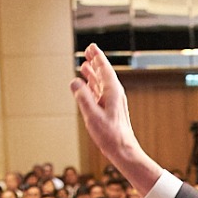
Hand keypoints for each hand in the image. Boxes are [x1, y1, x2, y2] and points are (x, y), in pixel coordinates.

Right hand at [71, 45, 161, 193]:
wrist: (123, 151)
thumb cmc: (110, 135)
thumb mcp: (93, 116)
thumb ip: (83, 98)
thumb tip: (74, 82)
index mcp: (113, 92)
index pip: (104, 69)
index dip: (97, 57)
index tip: (91, 47)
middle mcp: (114, 95)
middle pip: (103, 73)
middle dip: (95, 62)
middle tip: (88, 50)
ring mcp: (112, 102)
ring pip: (101, 83)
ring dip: (93, 73)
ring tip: (85, 65)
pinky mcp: (109, 111)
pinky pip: (99, 93)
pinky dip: (92, 86)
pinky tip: (87, 86)